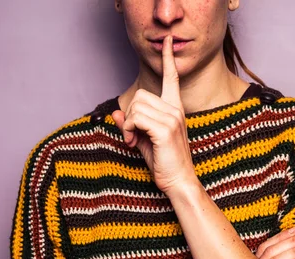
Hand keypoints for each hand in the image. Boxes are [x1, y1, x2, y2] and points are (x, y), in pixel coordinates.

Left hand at [111, 35, 196, 194]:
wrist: (179, 181)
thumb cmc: (164, 162)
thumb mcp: (144, 140)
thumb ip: (131, 125)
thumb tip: (115, 113)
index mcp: (174, 109)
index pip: (172, 78)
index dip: (168, 59)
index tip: (167, 41)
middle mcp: (175, 109)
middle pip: (140, 95)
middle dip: (129, 114)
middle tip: (132, 135)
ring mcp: (172, 118)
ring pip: (136, 106)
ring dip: (128, 124)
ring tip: (134, 140)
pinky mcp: (165, 129)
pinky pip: (137, 118)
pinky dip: (130, 130)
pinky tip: (135, 143)